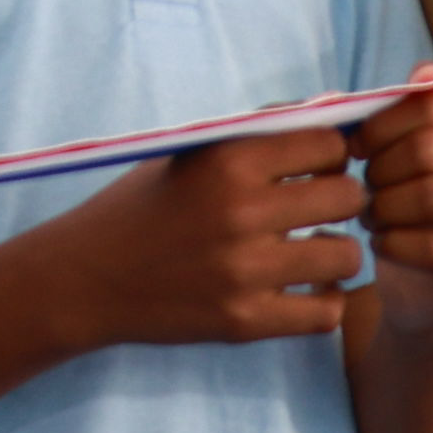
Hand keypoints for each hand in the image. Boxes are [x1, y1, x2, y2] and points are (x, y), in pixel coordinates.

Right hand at [51, 131, 371, 352]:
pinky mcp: (244, 322)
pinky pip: (325, 315)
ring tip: (313, 251)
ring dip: (336, 252)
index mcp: (229, 160)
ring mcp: (245, 272)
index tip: (318, 167)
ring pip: (346, 257)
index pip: (330, 144)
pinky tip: (303, 291)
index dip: (332, 154)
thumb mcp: (192, 153)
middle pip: (348, 196)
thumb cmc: (141, 207)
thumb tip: (335, 110)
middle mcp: (242, 213)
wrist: (84, 279)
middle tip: (320, 209)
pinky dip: (323, 303)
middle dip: (341, 199)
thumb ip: (261, 132)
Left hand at [352, 73, 432, 335]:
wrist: (424, 291)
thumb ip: (408, 109)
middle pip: (430, 148)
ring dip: (385, 207)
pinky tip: (383, 244)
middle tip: (365, 187)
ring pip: (432, 195)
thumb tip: (426, 68)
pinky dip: (393, 243)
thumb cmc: (409, 212)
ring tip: (373, 216)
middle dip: (382, 167)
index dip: (383, 121)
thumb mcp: (402, 156)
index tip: (357, 144)